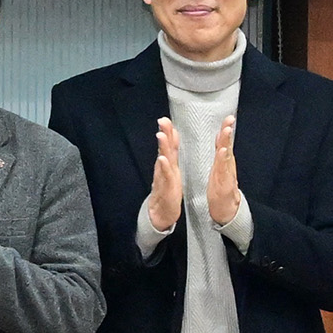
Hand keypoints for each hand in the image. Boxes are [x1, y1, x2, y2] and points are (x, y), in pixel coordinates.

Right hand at [145, 119, 186, 234]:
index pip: (170, 146)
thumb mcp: (171, 173)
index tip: (167, 119)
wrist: (161, 214)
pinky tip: (162, 159)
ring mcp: (164, 177)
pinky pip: (165, 176)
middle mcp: (165, 169)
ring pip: (163, 159)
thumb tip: (169, 144)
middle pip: (165, 148)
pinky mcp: (166, 188)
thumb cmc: (167, 193)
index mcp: (170, 165)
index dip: (169, 132)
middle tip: (162, 120)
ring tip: (161, 135)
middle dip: (164, 134)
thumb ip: (171, 158)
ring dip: (162, 147)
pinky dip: (164, 167)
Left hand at [204, 116, 243, 228]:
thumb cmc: (221, 189)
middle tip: (229, 119)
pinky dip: (223, 160)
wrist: (227, 209)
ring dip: (226, 142)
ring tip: (226, 131)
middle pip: (227, 145)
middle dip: (228, 131)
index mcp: (223, 162)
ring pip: (226, 155)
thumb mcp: (219, 169)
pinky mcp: (224, 184)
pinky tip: (222, 152)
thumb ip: (221, 155)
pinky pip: (223, 171)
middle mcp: (226, 165)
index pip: (223, 142)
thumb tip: (222, 142)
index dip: (225, 129)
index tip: (227, 117)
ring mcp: (226, 174)